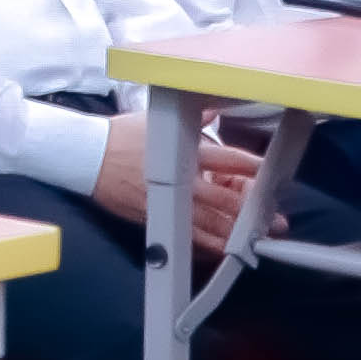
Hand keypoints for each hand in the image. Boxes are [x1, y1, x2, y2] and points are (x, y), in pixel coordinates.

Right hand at [86, 120, 262, 243]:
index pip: (226, 161)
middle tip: (274, 222)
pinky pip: (185, 236)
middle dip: (250, 213)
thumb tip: (214, 108)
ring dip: (232, 235)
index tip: (270, 174)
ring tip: (254, 243)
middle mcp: (179, 181)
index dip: (250, 168)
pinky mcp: (155, 218)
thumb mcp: (156, 119)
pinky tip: (220, 251)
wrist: (87, 157)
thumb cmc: (122, 135)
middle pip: (223, 201)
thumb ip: (191, 118)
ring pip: (207, 226)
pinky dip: (204, 246)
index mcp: (183, 152)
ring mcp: (167, 203)